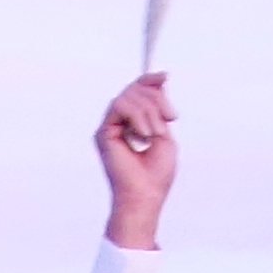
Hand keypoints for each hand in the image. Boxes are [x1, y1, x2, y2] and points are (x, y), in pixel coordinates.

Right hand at [95, 71, 177, 250]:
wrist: (145, 195)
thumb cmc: (156, 174)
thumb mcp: (165, 133)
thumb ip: (159, 109)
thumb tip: (159, 82)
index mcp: (134, 123)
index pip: (138, 91)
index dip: (150, 80)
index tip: (165, 77)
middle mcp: (119, 123)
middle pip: (135, 90)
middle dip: (155, 99)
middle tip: (169, 119)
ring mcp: (110, 127)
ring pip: (128, 96)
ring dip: (148, 111)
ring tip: (155, 134)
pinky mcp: (103, 132)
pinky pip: (119, 106)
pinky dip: (137, 116)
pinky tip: (144, 134)